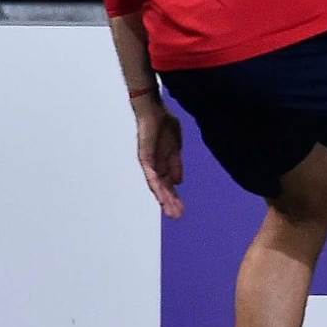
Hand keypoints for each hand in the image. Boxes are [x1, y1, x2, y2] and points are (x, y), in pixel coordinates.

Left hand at [136, 98, 184, 217]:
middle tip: (178, 216)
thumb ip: (176, 164)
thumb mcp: (175, 147)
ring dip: (164, 199)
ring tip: (171, 211)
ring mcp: (149, 163)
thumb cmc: (163, 124)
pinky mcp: (145, 158)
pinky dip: (156, 186)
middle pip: (163, 189)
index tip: (181, 210)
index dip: (175, 197)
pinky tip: (161, 197)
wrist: (153, 110)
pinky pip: (151, 175)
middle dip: (170, 202)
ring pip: (157, 186)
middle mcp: (155, 166)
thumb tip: (178, 182)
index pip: (169, 185)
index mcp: (163, 164)